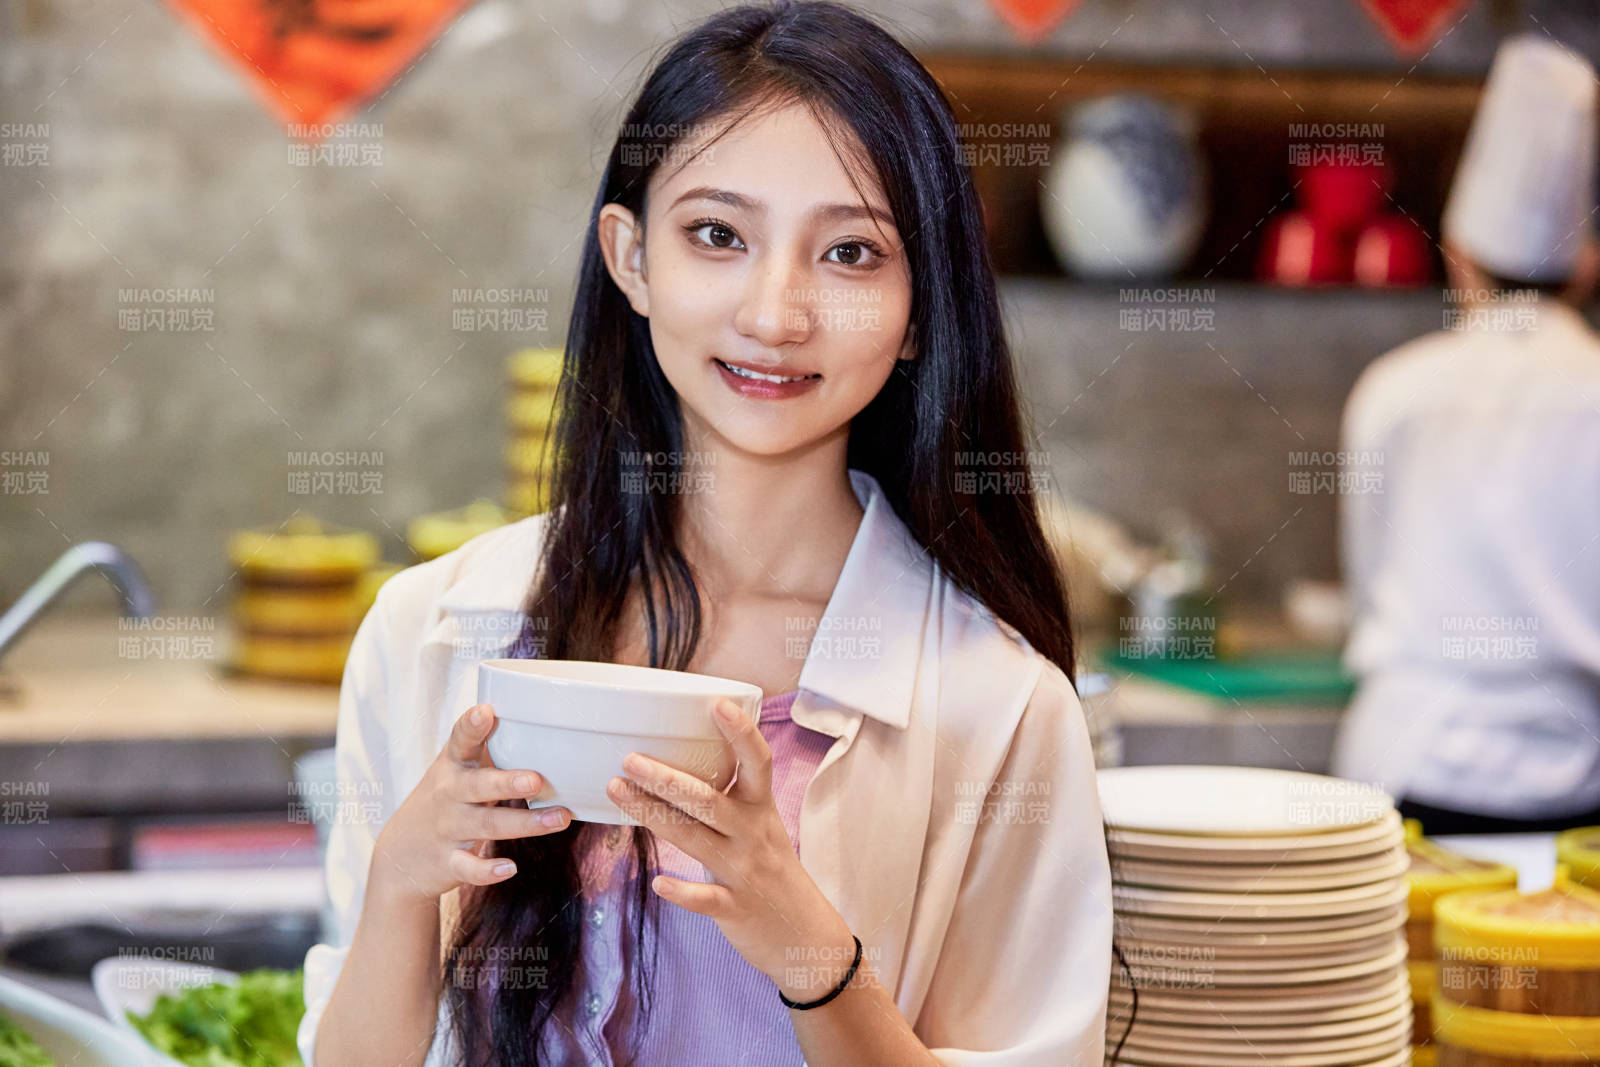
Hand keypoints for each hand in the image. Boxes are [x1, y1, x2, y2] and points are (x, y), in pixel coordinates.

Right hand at [371, 703, 572, 904]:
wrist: (399, 854)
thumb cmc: (445, 799)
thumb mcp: (457, 769)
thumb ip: (487, 746)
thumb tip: (538, 722)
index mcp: (453, 766)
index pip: (460, 741)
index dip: (471, 726)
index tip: (485, 712)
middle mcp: (449, 794)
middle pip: (479, 786)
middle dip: (507, 782)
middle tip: (537, 779)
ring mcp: (448, 829)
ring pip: (486, 825)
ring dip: (524, 823)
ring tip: (560, 818)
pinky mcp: (449, 863)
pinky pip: (469, 868)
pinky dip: (487, 870)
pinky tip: (510, 868)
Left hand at [607, 697, 858, 1001]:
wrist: (805, 937)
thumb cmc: (773, 874)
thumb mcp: (760, 829)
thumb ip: (728, 801)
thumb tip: (678, 766)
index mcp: (761, 810)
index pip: (757, 763)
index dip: (741, 732)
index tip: (716, 703)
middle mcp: (753, 836)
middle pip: (709, 800)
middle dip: (667, 778)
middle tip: (630, 758)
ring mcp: (745, 873)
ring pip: (696, 839)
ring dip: (653, 815)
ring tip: (617, 790)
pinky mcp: (735, 909)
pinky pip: (706, 898)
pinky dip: (682, 891)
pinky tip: (657, 881)